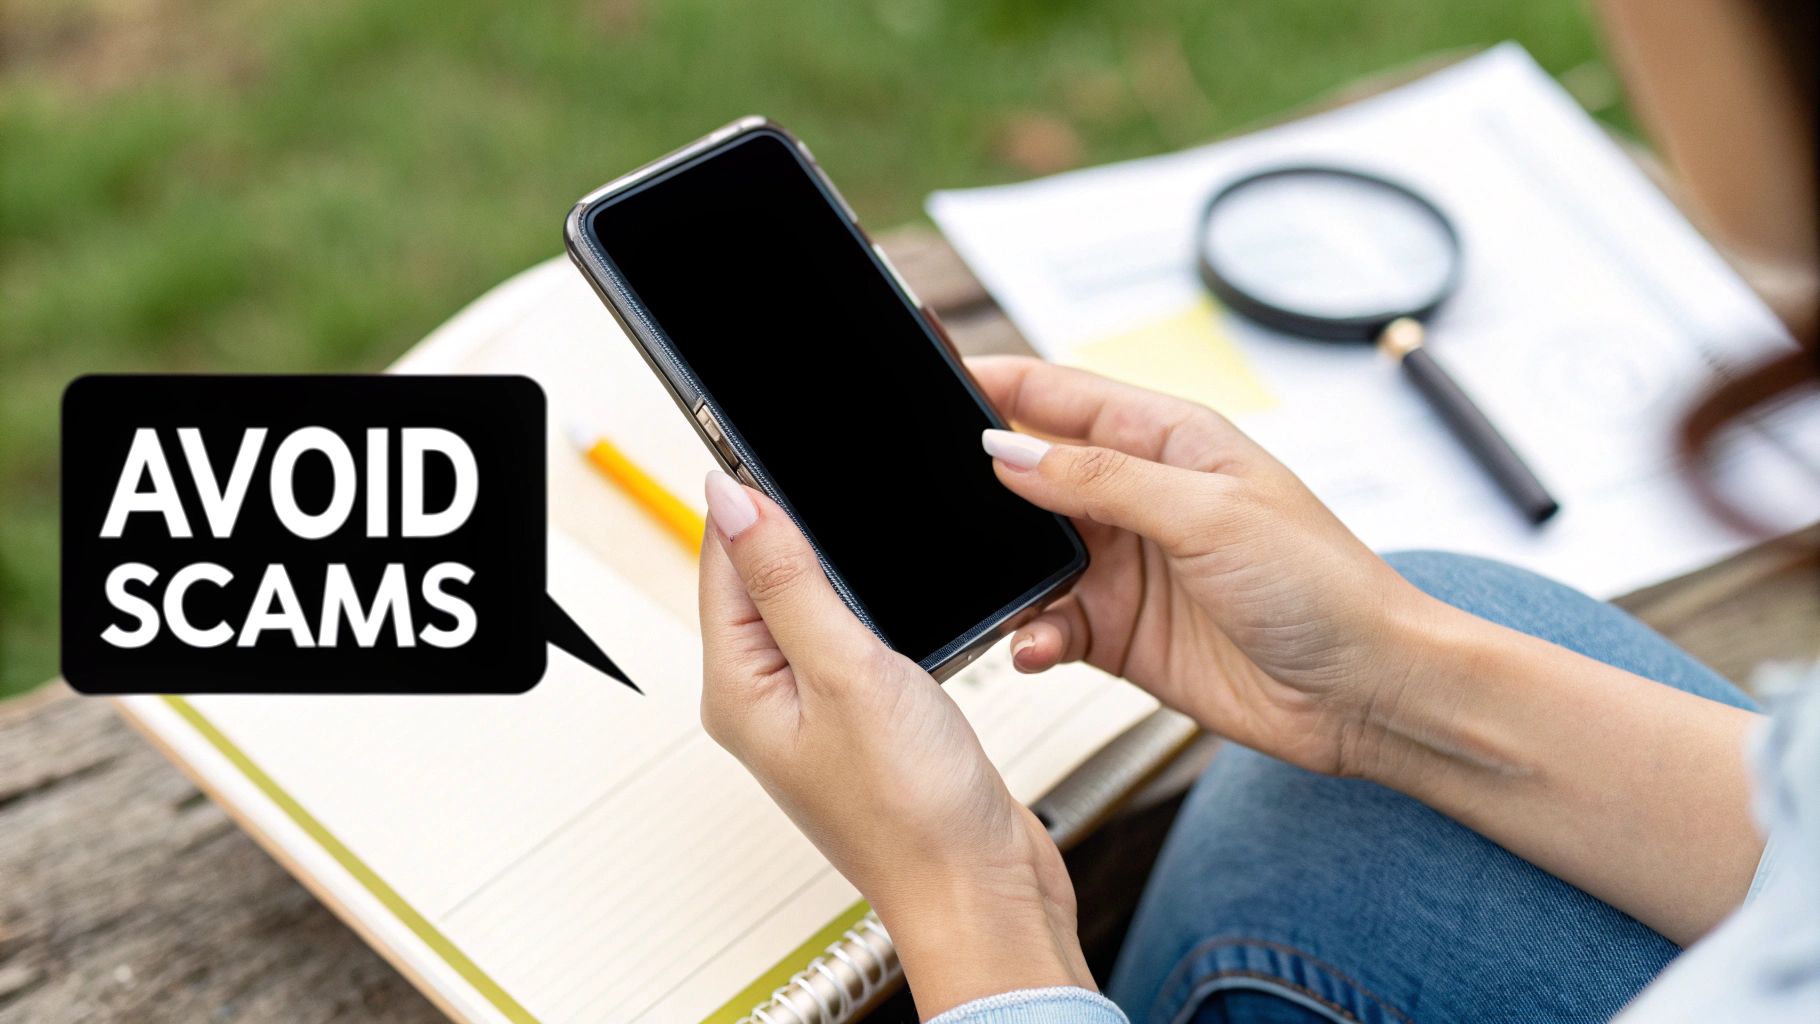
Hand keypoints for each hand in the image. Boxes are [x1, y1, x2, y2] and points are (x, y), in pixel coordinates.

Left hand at [696, 470, 1094, 1014]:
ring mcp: (815, 710)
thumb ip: (788, 580)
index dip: (744, 492)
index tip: (764, 434)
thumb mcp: (846, 670)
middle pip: (761, 577)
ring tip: (866, 519)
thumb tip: (729, 498)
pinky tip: (902, 591)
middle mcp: (766, 698)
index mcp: (738, 688)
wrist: (982, 889)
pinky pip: (852, 638)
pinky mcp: (864, 719)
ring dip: (838, 563)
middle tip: (825, 465)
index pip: (721, 559)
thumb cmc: (913, 812)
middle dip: (791, 521)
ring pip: (813, 604)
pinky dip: (873, 605)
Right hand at [970, 356, 1439, 776]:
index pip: (1062, 395)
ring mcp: (1129, 566)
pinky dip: (1031, 635)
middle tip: (938, 509)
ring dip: (1010, 576)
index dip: (996, 384)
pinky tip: (1034, 645)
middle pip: (1034, 475)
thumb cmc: (1324, 586)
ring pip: (1032, 556)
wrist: (1369, 694)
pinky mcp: (1121, 633)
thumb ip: (1100, 480)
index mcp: (1170, 441)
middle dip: (986, 492)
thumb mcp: (1208, 513)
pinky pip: (1049, 624)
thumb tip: (1008, 452)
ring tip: (1004, 592)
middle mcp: (1142, 498)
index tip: (930, 380)